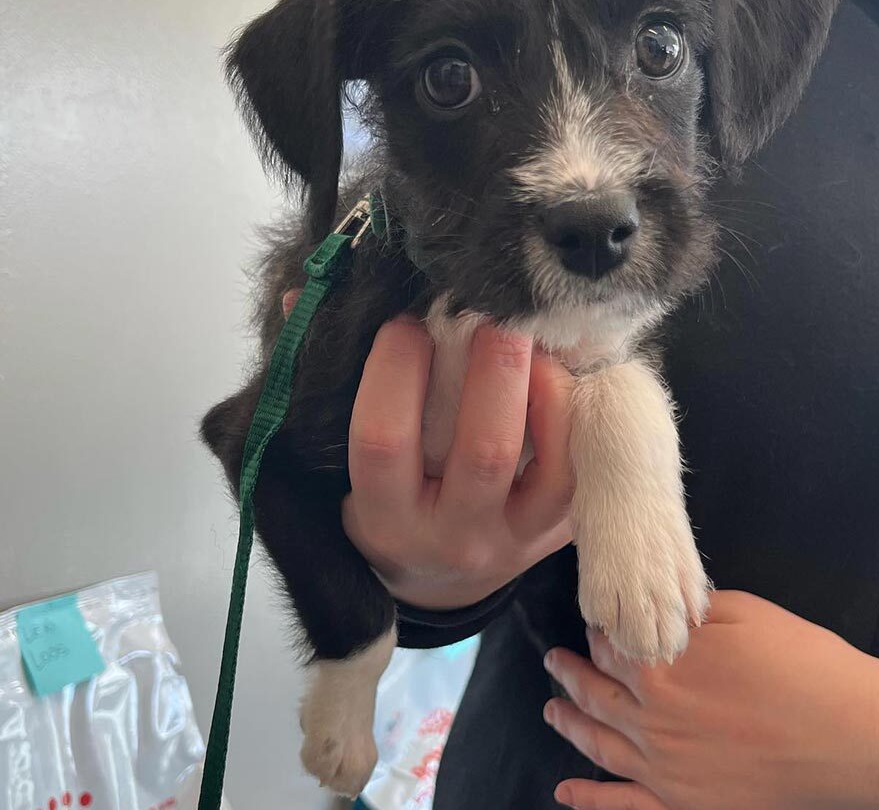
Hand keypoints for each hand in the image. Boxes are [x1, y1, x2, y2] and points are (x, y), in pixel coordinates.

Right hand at [327, 309, 573, 609]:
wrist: (437, 579)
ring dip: (546, 387)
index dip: (394, 370)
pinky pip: (581, 472)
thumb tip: (298, 300)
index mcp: (383, 516)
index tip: (403, 321)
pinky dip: (574, 415)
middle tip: (492, 310)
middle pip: (484, 451)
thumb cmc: (384, 501)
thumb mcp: (339, 461)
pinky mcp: (558, 533)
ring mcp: (515, 540)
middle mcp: (452, 536)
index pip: (383, 440)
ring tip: (532, 335)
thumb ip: (324, 383)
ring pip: (550, 466)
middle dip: (493, 370)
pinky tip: (558, 372)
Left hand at [543, 591, 878, 809]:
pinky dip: (590, 801)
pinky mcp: (687, 806)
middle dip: (571, 671)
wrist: (857, 737)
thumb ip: (688, 613)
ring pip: (599, 743)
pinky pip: (625, 807)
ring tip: (551, 708)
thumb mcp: (742, 613)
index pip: (611, 643)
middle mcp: (651, 719)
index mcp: (662, 668)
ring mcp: (665, 769)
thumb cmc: (803, 665)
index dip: (600, 629)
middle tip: (554, 658)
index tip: (596, 620)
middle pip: (596, 690)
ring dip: (569, 723)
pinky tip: (566, 792)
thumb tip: (659, 609)